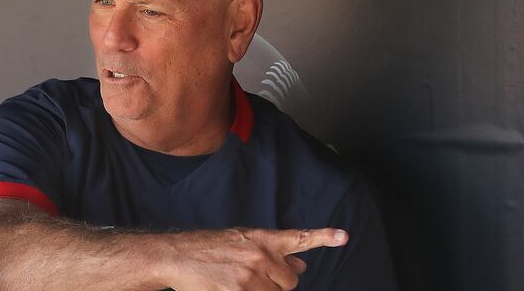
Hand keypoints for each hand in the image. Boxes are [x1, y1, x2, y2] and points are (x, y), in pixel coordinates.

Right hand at [160, 227, 347, 290]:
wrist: (179, 256)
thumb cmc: (210, 248)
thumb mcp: (243, 242)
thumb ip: (274, 251)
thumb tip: (301, 262)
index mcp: (262, 239)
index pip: (299, 238)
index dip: (323, 237)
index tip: (343, 236)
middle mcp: (260, 255)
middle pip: (290, 281)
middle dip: (278, 283)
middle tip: (255, 277)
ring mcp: (251, 276)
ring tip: (239, 282)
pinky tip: (233, 287)